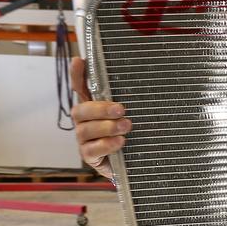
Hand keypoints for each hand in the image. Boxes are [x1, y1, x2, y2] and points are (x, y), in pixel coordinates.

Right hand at [70, 57, 129, 178]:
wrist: (135, 165)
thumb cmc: (134, 136)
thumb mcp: (136, 116)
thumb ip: (133, 103)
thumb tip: (149, 83)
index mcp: (95, 108)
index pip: (81, 88)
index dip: (78, 75)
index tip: (80, 60)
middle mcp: (85, 122)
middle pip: (80, 110)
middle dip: (100, 109)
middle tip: (121, 110)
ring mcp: (85, 140)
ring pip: (85, 130)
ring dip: (106, 127)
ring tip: (126, 126)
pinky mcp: (89, 156)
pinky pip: (91, 149)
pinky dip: (106, 145)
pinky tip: (120, 142)